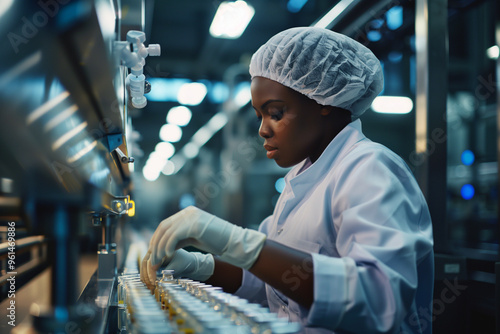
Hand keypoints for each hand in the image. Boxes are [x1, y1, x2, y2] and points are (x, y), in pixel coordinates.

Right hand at [143, 249, 214, 284]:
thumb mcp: (179, 266)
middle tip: (150, 287)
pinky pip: (146, 268)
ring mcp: (154, 255)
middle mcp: (156, 250)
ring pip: (144, 266)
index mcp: (162, 248)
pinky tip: (149, 285)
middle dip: (146, 276)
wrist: (190, 262)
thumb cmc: (186, 262)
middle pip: (144, 262)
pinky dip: (146, 277)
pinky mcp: (153, 261)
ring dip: (145, 277)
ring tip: (150, 288)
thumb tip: (158, 279)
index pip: (151, 260)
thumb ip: (168, 271)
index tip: (153, 282)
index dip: (150, 272)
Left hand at [148, 206, 265, 269]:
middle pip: (164, 227)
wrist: (233, 241)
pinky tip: (168, 255)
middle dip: (155, 244)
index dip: (156, 238)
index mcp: (188, 213)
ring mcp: (192, 217)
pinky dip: (168, 246)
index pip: (166, 224)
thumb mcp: (194, 238)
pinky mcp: (195, 224)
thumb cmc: (215, 241)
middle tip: (152, 259)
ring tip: (158, 260)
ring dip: (160, 247)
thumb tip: (163, 247)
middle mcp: (188, 212)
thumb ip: (180, 238)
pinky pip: (175, 235)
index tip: (153, 252)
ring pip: (167, 231)